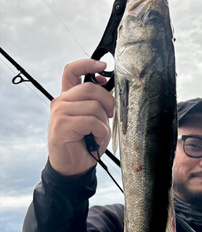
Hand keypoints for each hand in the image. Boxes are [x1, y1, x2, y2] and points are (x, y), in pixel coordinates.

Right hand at [48, 59, 114, 175]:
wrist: (72, 167)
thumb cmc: (84, 144)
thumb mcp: (94, 120)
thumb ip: (97, 103)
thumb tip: (106, 86)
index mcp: (68, 98)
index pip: (72, 71)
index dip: (87, 64)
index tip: (103, 66)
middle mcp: (61, 102)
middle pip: (90, 89)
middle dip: (108, 102)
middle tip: (111, 115)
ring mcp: (59, 113)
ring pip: (93, 106)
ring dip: (103, 123)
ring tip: (99, 134)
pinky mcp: (62, 125)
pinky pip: (91, 121)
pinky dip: (100, 133)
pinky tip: (95, 140)